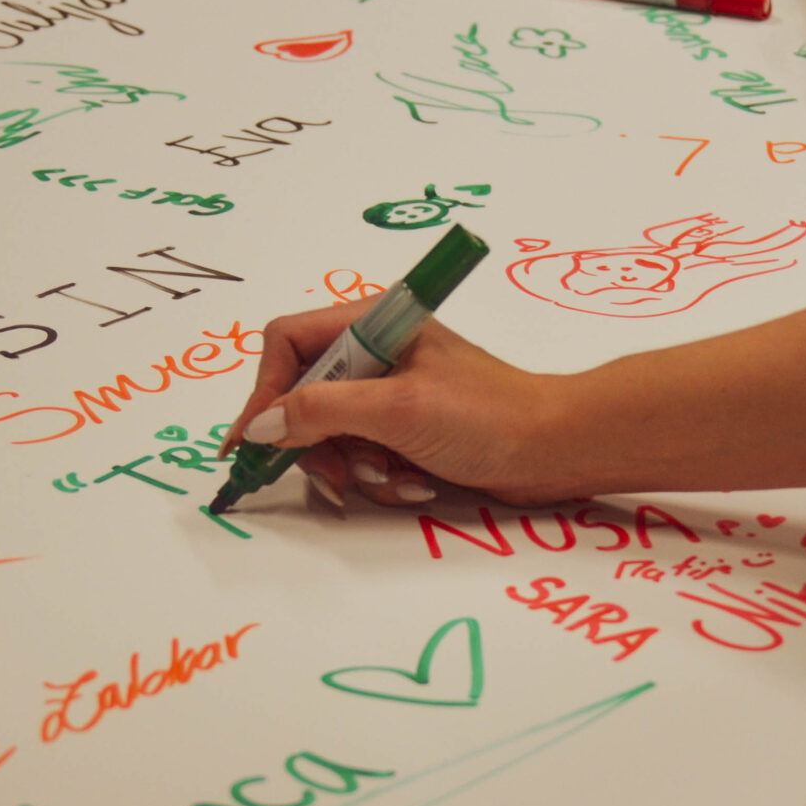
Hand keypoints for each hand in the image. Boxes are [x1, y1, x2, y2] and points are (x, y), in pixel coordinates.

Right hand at [225, 300, 588, 508]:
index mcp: (372, 323)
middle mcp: (375, 352)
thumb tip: (262, 427)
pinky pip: (363, 457)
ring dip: (356, 467)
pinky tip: (415, 482)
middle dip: (319, 445)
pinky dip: (382, 477)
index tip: (250, 445)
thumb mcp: (396, 410)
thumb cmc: (487, 416)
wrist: (555, 449)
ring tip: (395, 477)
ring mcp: (390, 393)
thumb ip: (321, 412)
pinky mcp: (406, 430)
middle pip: (303, 398)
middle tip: (342, 477)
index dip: (264, 394)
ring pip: (331, 436)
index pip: (288, 345)